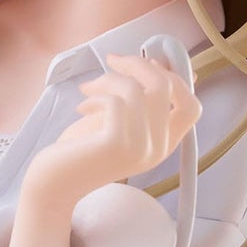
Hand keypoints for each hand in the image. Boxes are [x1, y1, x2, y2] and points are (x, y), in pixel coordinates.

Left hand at [22, 53, 200, 213]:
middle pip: (167, 87)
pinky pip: (116, 100)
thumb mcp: (116, 121)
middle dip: (138, 64)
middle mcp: (158, 149)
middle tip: (113, 61)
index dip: (174, 78)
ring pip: (138, 89)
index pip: (192, 107)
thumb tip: (156, 64)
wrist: (55, 185)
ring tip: (88, 88)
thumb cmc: (81, 151)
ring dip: (109, 78)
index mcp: (163, 145)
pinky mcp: (117, 145)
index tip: (148, 63)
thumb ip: (138, 100)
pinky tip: (82, 106)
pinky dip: (96, 95)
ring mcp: (140, 148)